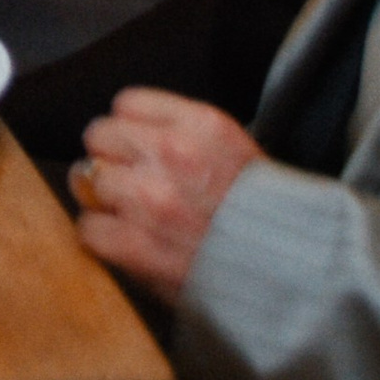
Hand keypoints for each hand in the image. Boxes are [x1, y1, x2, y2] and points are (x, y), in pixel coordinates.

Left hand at [70, 88, 262, 302]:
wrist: (292, 276)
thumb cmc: (267, 218)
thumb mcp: (236, 151)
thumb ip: (185, 134)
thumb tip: (132, 132)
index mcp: (201, 126)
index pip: (127, 104)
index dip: (131, 128)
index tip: (139, 147)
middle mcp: (171, 154)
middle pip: (100, 136)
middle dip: (112, 159)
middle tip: (129, 181)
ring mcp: (150, 200)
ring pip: (88, 180)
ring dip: (105, 198)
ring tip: (131, 214)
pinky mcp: (136, 244)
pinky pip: (89, 228)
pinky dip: (101, 237)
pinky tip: (126, 242)